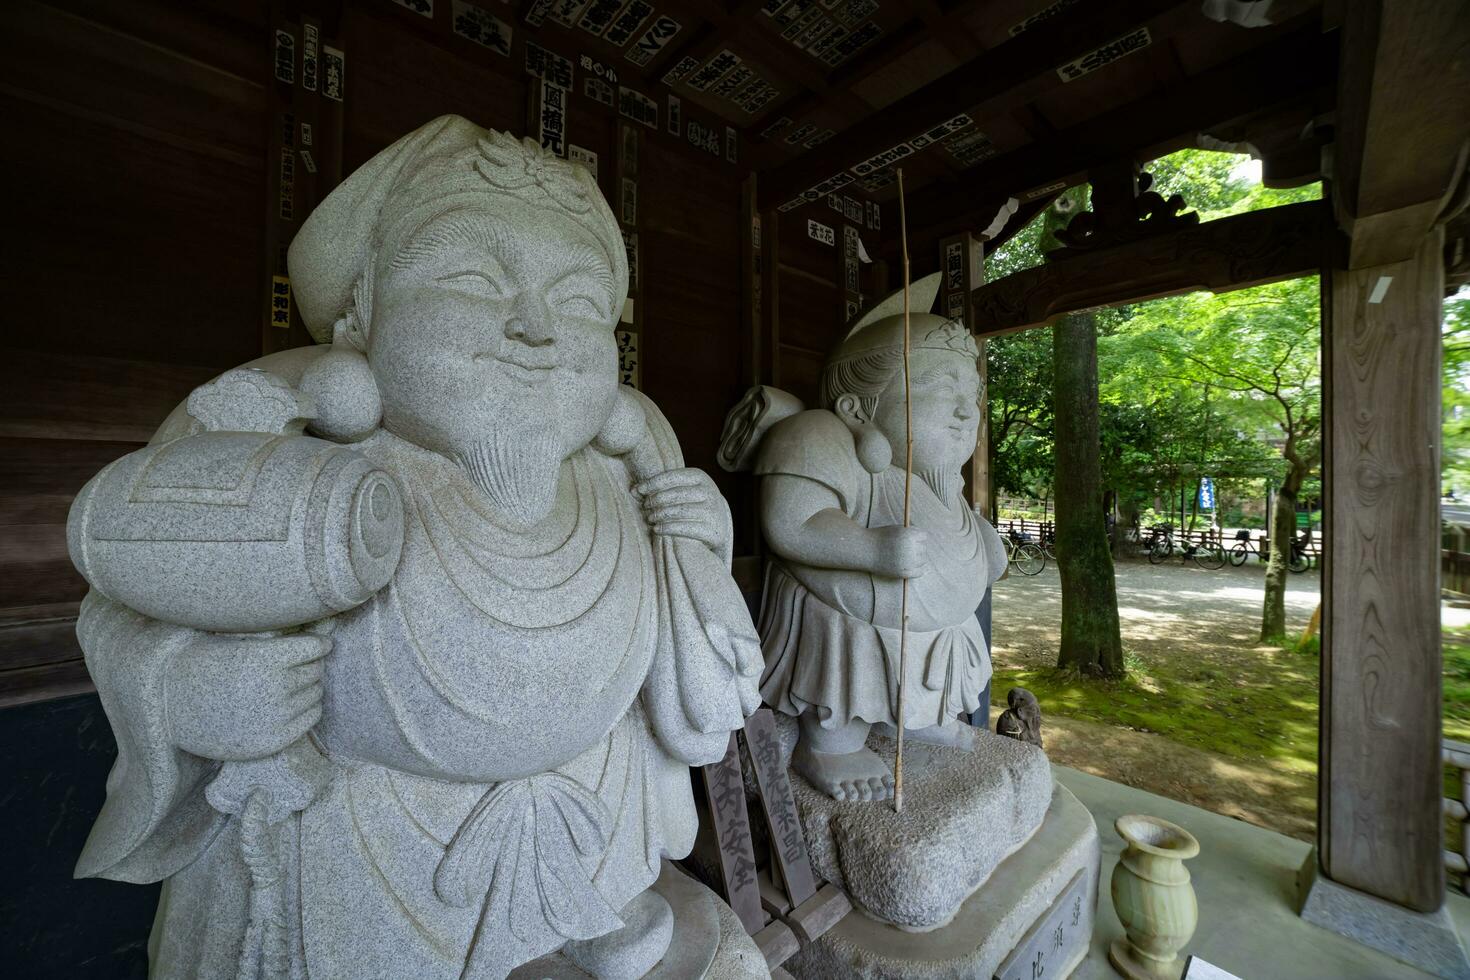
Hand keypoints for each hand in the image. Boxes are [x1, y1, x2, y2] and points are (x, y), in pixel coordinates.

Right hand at [165, 632, 329, 760]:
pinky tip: (294, 702)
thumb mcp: (236, 641)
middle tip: (300, 662)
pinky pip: (310, 718)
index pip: (315, 646)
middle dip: (312, 664)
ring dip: (310, 686)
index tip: (317, 643)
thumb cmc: (204, 665)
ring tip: (293, 682)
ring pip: (316, 693)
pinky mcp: (272, 740)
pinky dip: (309, 708)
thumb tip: (322, 627)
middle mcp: (272, 688)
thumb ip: (275, 636)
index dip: (318, 643)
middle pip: (316, 670)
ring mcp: (273, 717)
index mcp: (263, 658)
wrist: (170, 707)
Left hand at [634, 468, 730, 558]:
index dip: (652, 483)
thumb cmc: (692, 503)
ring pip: (680, 511)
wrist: (718, 525)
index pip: (672, 476)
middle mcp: (709, 491)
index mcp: (700, 477)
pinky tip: (656, 529)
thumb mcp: (684, 489)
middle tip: (644, 506)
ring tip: (649, 518)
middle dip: (655, 500)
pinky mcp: (712, 529)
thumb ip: (664, 487)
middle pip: (675, 494)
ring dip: (660, 515)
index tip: (637, 491)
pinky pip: (686, 529)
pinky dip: (668, 529)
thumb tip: (634, 490)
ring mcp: (712, 511)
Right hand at [869, 525, 932, 578]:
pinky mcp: (903, 573)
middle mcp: (909, 549)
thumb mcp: (897, 529)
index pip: (924, 536)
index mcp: (908, 535)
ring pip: (923, 560)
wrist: (864, 550)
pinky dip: (919, 569)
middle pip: (924, 548)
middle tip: (907, 548)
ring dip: (918, 558)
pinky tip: (913, 565)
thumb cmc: (880, 537)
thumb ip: (911, 532)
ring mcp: (907, 562)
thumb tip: (926, 538)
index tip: (912, 539)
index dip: (918, 537)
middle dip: (917, 547)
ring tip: (907, 556)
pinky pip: (919, 572)